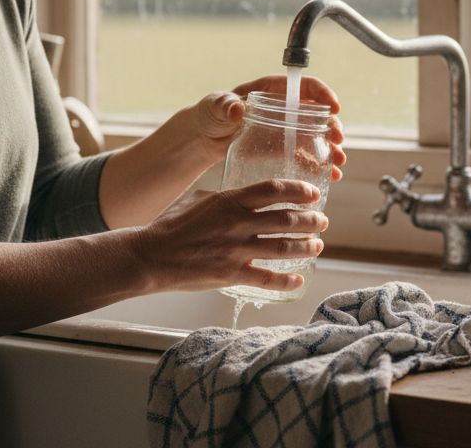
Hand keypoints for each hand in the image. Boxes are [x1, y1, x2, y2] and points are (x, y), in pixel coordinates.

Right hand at [137, 179, 329, 293]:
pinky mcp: (231, 274)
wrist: (149, 256)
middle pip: (286, 219)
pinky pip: (266, 277)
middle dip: (310, 220)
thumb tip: (245, 195)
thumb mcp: (198, 198)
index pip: (274, 190)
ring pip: (282, 248)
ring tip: (317, 246)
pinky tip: (297, 281)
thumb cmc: (170, 225)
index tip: (313, 194)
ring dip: (305, 247)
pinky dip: (286, 280)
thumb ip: (225, 197)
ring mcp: (236, 249)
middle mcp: (238, 223)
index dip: (298, 191)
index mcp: (230, 200)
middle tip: (321, 221)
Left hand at [193, 74, 347, 181]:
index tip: (334, 108)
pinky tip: (329, 175)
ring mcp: (285, 128)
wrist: (203, 137)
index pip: (304, 86)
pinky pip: (306, 153)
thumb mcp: (216, 106)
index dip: (323, 93)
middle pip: (317, 112)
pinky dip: (318, 163)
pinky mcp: (282, 147)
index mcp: (272, 89)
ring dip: (331, 148)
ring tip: (338, 163)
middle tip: (338, 141)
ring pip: (316, 135)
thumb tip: (237, 109)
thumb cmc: (210, 114)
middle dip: (333, 126)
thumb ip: (225, 106)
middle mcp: (284, 107)